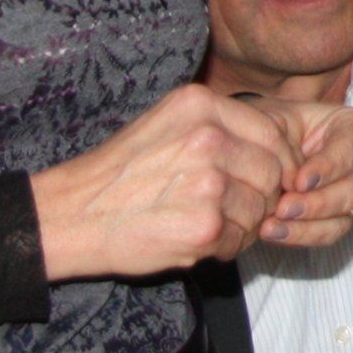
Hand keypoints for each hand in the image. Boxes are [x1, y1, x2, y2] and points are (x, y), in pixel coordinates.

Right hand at [31, 84, 308, 282]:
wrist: (72, 213)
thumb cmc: (119, 172)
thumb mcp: (166, 123)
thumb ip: (219, 127)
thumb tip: (277, 147)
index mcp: (200, 105)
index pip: (273, 132)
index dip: (280, 160)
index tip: (273, 177)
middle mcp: (209, 138)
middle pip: (274, 172)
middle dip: (264, 195)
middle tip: (238, 208)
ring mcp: (209, 183)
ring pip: (261, 209)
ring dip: (245, 224)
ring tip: (210, 223)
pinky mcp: (205, 226)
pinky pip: (241, 240)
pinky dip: (226, 247)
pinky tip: (197, 239)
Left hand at [238, 96, 352, 250]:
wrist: (258, 150)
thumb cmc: (271, 128)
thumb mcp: (274, 121)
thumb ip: (283, 142)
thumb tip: (288, 175)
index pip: (352, 146)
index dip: (328, 166)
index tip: (300, 181)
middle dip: (319, 202)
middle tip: (284, 207)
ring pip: (346, 217)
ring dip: (308, 225)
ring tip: (272, 225)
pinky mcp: (337, 218)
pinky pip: (327, 234)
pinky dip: (300, 235)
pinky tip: (274, 231)